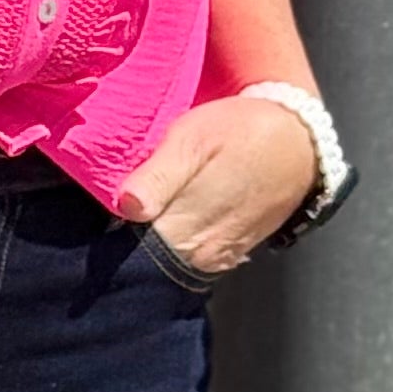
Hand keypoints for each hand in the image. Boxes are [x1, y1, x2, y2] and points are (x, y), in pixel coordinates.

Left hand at [115, 92, 317, 280]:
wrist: (298, 141)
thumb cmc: (240, 131)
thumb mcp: (193, 138)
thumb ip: (158, 176)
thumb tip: (128, 207)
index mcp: (183, 229)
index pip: (126, 250)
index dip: (107, 235)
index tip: (94, 219)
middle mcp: (199, 254)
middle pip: (144, 259)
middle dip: (124, 242)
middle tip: (117, 209)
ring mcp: (216, 260)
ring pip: (166, 260)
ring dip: (150, 241)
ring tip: (145, 211)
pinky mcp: (230, 256)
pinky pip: (190, 258)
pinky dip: (175, 243)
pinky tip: (170, 218)